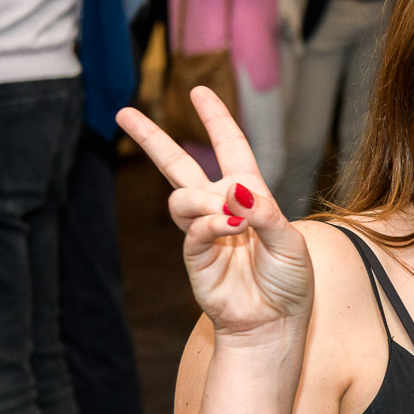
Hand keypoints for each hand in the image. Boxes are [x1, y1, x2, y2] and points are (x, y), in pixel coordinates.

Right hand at [115, 88, 312, 340]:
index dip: (216, 120)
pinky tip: (229, 229)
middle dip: (152, 139)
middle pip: (179, 165)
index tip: (199, 92)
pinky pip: (191, 227)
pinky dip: (210, 223)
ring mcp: (204, 230)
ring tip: (232, 220)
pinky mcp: (193, 255)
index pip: (231, 148)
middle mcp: (223, 207)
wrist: (275, 322)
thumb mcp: (290, 242)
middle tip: (123, 113)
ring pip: (181, 196)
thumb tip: (236, 191)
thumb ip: (265, 214)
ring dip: (205, 201)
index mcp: (251, 195)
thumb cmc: (290, 282)